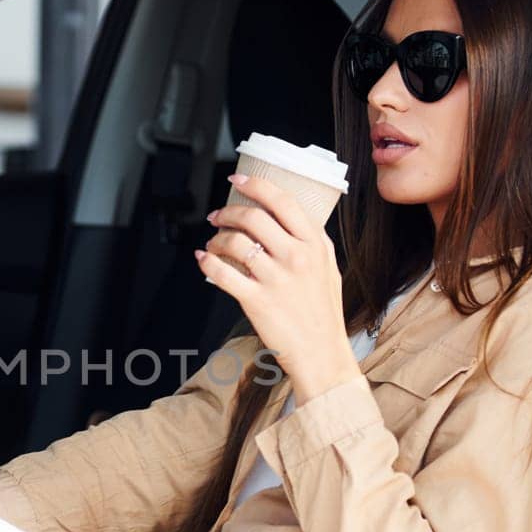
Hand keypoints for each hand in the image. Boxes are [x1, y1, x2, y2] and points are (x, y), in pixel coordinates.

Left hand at [195, 174, 360, 401]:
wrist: (322, 352)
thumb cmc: (323, 312)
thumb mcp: (328, 267)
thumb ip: (311, 240)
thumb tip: (287, 217)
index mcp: (315, 244)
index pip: (282, 201)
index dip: (255, 185)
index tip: (238, 180)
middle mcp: (296, 257)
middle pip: (253, 217)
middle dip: (228, 212)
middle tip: (217, 216)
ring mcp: (276, 279)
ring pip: (234, 242)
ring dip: (216, 238)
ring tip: (213, 243)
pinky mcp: (257, 300)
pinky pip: (222, 273)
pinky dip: (207, 262)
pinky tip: (203, 259)